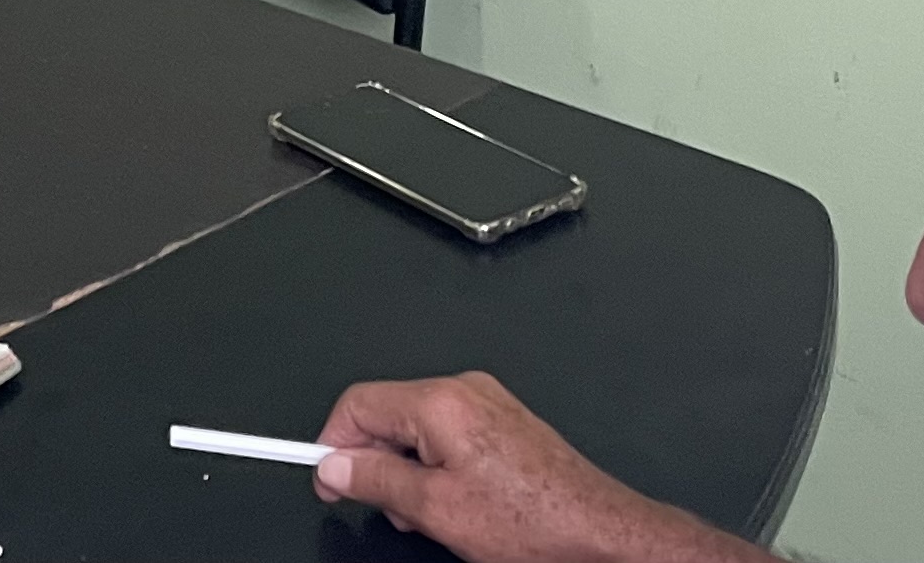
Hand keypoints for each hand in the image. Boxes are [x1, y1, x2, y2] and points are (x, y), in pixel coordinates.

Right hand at [313, 374, 737, 562]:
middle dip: (376, 463)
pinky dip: (437, 468)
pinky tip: (456, 507)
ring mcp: (488, 404)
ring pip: (417, 429)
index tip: (325, 478)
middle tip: (387, 508)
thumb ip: (375, 481)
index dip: (332, 444)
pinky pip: (448, 436)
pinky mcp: (504, 423)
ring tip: (432, 516)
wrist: (598, 532)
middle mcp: (465, 390)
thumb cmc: (532, 521)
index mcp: (441, 402)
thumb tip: (335, 467)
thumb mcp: (434, 509)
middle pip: (387, 414)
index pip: (357, 404)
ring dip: (408, 471)